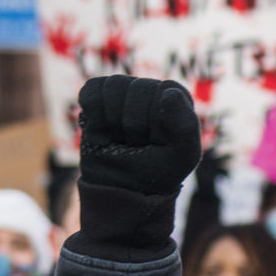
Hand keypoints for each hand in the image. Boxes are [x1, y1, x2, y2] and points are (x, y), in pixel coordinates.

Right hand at [73, 76, 201, 260]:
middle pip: (136, 89)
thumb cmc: (158, 170)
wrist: (124, 187)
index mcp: (178, 96)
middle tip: (138, 143)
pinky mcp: (97, 97)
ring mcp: (123, 90)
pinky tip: (103, 134)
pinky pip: (91, 92)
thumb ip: (184, 125)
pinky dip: (94, 118)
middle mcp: (151, 88)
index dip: (157, 124)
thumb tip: (169, 92)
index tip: (159, 142)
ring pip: (113, 88)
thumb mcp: (182, 155)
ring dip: (114, 122)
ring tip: (122, 138)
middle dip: (134, 125)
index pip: (164, 93)